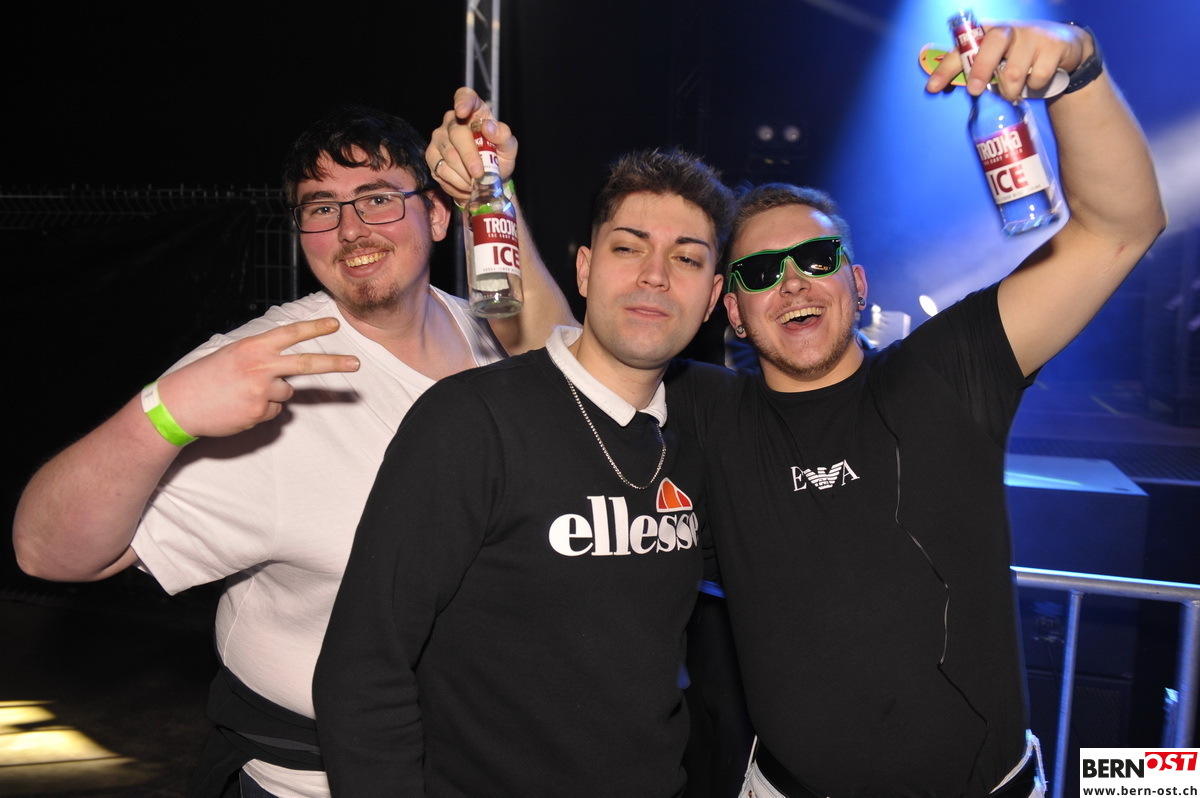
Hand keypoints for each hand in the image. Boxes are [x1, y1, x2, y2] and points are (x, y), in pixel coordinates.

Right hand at [155, 317, 358, 437]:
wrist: (179, 404)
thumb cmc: (205, 377)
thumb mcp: (231, 355)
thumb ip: (261, 357)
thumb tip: (287, 370)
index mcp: (253, 347)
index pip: (290, 334)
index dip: (314, 328)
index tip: (335, 325)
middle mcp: (261, 366)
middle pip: (307, 363)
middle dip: (335, 363)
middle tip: (356, 364)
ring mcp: (262, 391)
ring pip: (287, 392)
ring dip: (273, 394)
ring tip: (243, 394)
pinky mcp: (259, 412)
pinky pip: (274, 411)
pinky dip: (262, 410)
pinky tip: (240, 407)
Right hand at [427, 86, 517, 203]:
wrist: (488, 179)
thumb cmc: (498, 158)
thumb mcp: (508, 148)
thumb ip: (503, 136)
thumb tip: (488, 126)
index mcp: (475, 111)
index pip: (465, 96)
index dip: (462, 102)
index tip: (462, 111)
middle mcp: (452, 120)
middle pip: (457, 134)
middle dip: (470, 157)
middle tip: (480, 173)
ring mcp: (439, 137)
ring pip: (449, 155)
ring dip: (465, 173)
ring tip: (476, 182)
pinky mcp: (431, 155)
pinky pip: (440, 169)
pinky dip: (456, 181)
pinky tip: (466, 184)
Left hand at [926, 21, 1092, 100]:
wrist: (1064, 47)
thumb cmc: (1019, 56)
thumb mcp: (996, 60)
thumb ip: (972, 71)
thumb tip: (940, 87)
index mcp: (988, 33)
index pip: (963, 48)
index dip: (946, 68)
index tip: (933, 88)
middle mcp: (1010, 30)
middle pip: (993, 43)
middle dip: (981, 69)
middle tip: (975, 91)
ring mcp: (1034, 35)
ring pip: (1015, 70)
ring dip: (1011, 91)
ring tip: (1012, 94)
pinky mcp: (1054, 45)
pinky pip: (1039, 75)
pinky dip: (1035, 86)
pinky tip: (1036, 82)